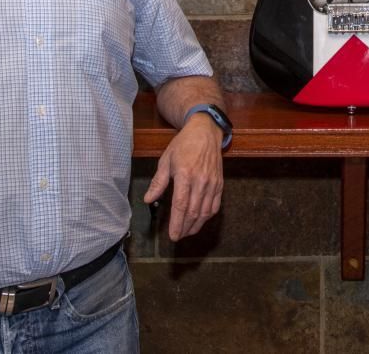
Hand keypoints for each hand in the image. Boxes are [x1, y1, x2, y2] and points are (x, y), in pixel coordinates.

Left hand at [143, 114, 224, 241]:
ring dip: (196, 225)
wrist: (205, 132)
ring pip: (205, 212)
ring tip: (187, 232)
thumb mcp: (166, 160)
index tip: (172, 236)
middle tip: (178, 236)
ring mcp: (212, 183)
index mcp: (185, 174)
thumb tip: (149, 200)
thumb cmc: (183, 145)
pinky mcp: (220, 184)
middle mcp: (200, 181)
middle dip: (185, 228)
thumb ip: (158, 182)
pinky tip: (200, 221)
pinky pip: (215, 205)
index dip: (177, 223)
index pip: (181, 205)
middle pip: (193, 212)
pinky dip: (207, 216)